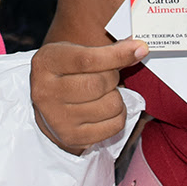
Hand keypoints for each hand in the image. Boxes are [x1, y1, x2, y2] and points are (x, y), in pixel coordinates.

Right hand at [30, 39, 147, 154]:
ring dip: (116, 97)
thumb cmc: (66, 72)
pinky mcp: (72, 138)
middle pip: (99, 83)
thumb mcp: (77, 52)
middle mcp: (46, 92)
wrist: (46, 102)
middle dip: (113, 78)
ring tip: (103, 94)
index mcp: (46, 63)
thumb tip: (139, 48)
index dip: (117, 54)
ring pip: (111, 105)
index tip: (139, 48)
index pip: (87, 59)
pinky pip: (114, 125)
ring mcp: (58, 119)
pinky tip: (106, 110)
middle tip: (106, 77)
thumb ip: (108, 51)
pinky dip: (118, 115)